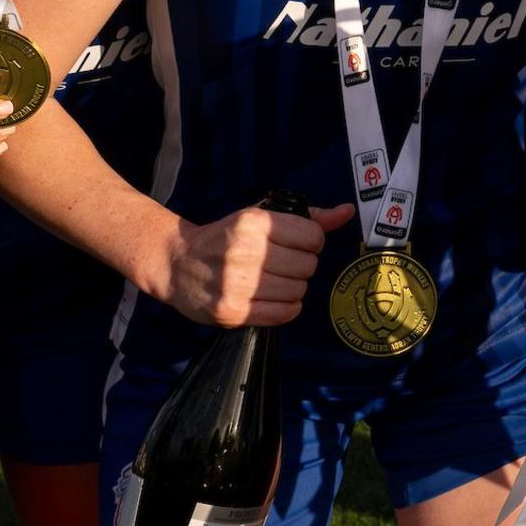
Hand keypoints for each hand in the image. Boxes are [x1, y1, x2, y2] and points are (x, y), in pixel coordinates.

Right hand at [157, 201, 355, 327]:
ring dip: (294, 288)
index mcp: (254, 223)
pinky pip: (282, 314)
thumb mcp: (261, 217)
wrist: (177, 263)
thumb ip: (308, 217)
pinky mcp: (231, 311)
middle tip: (283, 265)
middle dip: (302, 266)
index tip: (297, 245)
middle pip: (308, 266)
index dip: (311, 243)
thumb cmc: (226, 238)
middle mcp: (245, 251)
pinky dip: (286, 308)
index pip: (313, 237)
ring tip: (275, 282)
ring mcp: (237, 284)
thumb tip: (347, 211)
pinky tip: (273, 298)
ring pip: (298, 291)